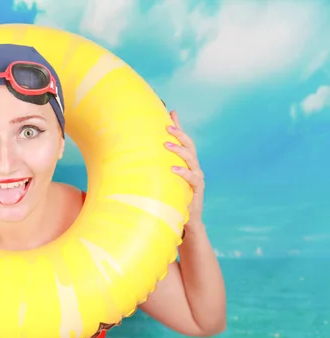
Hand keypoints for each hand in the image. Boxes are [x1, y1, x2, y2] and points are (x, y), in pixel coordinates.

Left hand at [164, 110, 204, 229]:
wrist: (186, 219)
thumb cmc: (174, 195)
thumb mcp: (165, 178)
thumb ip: (160, 164)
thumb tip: (145, 152)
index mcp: (186, 162)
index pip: (183, 140)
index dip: (179, 126)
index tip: (171, 112)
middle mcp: (193, 167)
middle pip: (189, 145)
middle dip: (179, 134)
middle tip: (167, 127)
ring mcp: (197, 177)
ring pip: (191, 158)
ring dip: (179, 150)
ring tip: (167, 144)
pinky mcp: (197, 189)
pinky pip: (192, 178)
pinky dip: (184, 172)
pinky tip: (174, 168)